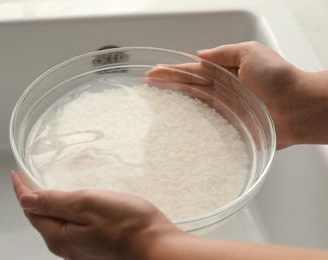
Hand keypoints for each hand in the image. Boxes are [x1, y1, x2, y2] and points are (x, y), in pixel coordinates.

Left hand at [11, 172, 179, 259]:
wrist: (157, 248)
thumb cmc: (127, 225)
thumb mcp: (86, 204)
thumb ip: (54, 202)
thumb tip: (26, 199)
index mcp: (59, 235)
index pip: (30, 209)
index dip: (21, 189)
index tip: (16, 174)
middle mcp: (65, 247)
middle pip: (40, 219)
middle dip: (32, 199)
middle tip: (29, 180)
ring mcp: (80, 250)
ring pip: (55, 224)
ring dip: (48, 207)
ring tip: (47, 191)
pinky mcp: (94, 249)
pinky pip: (70, 230)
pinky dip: (64, 215)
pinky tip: (73, 208)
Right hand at [146, 41, 327, 147]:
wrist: (298, 106)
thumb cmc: (280, 77)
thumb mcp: (251, 53)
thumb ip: (224, 53)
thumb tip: (201, 54)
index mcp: (225, 72)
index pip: (192, 70)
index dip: (172, 70)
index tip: (154, 71)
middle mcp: (222, 90)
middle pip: (187, 87)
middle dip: (166, 84)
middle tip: (146, 85)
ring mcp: (223, 109)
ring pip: (192, 104)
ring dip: (173, 101)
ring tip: (154, 100)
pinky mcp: (228, 126)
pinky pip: (204, 124)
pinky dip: (189, 123)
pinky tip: (174, 123)